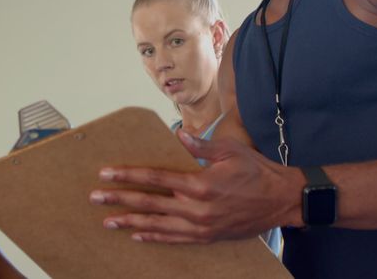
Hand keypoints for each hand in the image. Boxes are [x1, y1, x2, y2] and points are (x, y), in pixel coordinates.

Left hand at [88, 132, 302, 243]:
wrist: (282, 201)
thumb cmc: (257, 172)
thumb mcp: (230, 151)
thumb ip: (201, 146)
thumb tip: (178, 136)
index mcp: (199, 184)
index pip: (154, 179)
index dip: (128, 176)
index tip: (106, 174)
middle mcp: (196, 209)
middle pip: (149, 204)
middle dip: (120, 200)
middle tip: (95, 198)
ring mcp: (201, 226)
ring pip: (158, 226)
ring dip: (131, 222)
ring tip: (109, 222)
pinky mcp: (207, 236)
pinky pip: (175, 239)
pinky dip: (154, 238)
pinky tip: (138, 235)